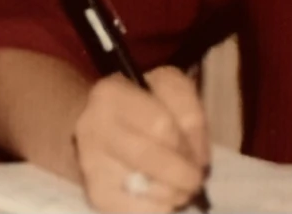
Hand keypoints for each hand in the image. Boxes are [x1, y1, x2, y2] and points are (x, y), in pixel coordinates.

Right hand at [73, 66, 209, 212]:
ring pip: (138, 187)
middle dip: (180, 173)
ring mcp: (89, 164)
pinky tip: (167, 199)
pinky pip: (129, 209)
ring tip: (184, 190)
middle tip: (197, 181)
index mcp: (112, 93)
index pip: (160, 124)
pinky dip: (156, 208)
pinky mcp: (93, 193)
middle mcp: (92, 128)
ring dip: (170, 193)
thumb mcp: (171, 89)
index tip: (202, 157)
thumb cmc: (145, 102)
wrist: (100, 126)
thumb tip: (199, 160)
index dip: (187, 145)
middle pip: (146, 157)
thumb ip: (190, 115)